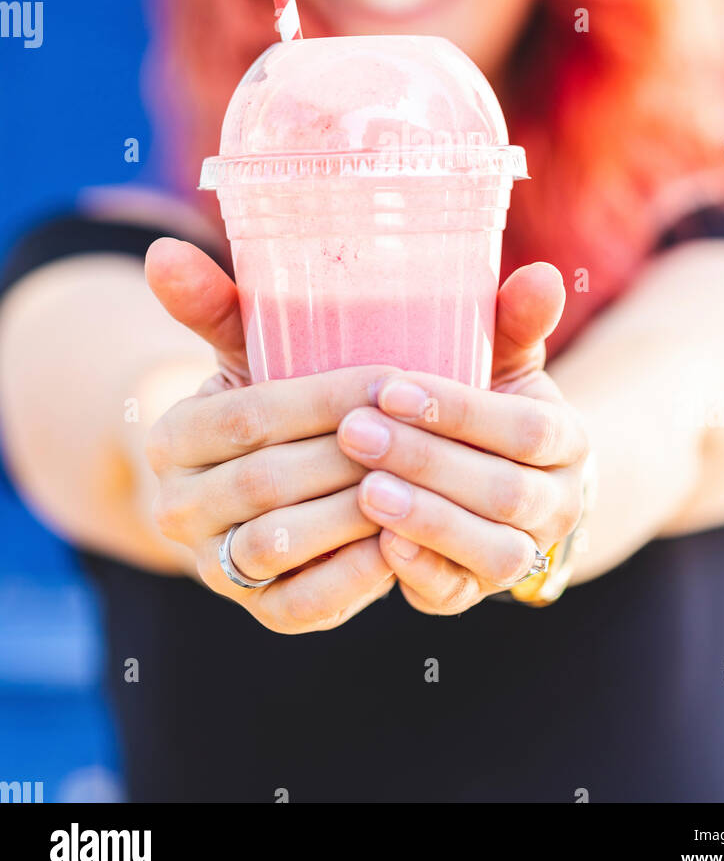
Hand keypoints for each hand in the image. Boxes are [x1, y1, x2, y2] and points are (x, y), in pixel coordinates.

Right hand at [144, 239, 396, 632]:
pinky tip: (406, 541)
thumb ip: (219, 301)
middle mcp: (177, 507)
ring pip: (282, 543)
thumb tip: (161, 248)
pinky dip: (356, 577)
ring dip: (356, 514)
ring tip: (424, 483)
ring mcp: (215, 566)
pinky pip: (304, 604)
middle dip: (352, 454)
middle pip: (267, 479)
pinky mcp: (260, 612)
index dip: (326, 397)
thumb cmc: (285, 400)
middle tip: (426, 433)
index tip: (399, 377)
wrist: (284, 484)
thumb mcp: (256, 349)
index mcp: (173, 435)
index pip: (250, 412)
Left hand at [337, 263, 588, 613]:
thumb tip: (541, 274)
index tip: (392, 386)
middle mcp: (558, 504)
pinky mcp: (476, 590)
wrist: (503, 483)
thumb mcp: (503, 361)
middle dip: (427, 462)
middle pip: (504, 490)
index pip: (527, 428)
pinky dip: (422, 571)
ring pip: (491, 549)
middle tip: (355, 433)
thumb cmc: (486, 406)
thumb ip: (515, 321)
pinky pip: (458, 592)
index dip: (461, 411)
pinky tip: (379, 543)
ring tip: (365, 489)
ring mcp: (522, 554)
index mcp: (567, 440)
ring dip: (426, 519)